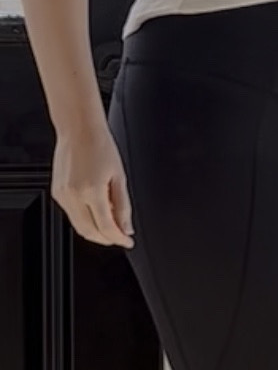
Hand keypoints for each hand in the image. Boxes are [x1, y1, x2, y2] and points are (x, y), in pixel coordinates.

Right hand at [52, 121, 133, 248]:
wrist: (79, 129)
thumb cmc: (100, 145)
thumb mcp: (119, 175)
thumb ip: (123, 205)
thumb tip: (127, 228)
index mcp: (92, 191)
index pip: (106, 227)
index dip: (119, 238)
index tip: (128, 241)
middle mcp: (74, 196)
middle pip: (90, 232)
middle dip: (106, 239)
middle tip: (120, 236)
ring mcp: (63, 195)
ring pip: (79, 226)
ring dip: (95, 231)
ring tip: (110, 224)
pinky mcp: (57, 193)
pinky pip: (71, 214)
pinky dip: (85, 219)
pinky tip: (96, 211)